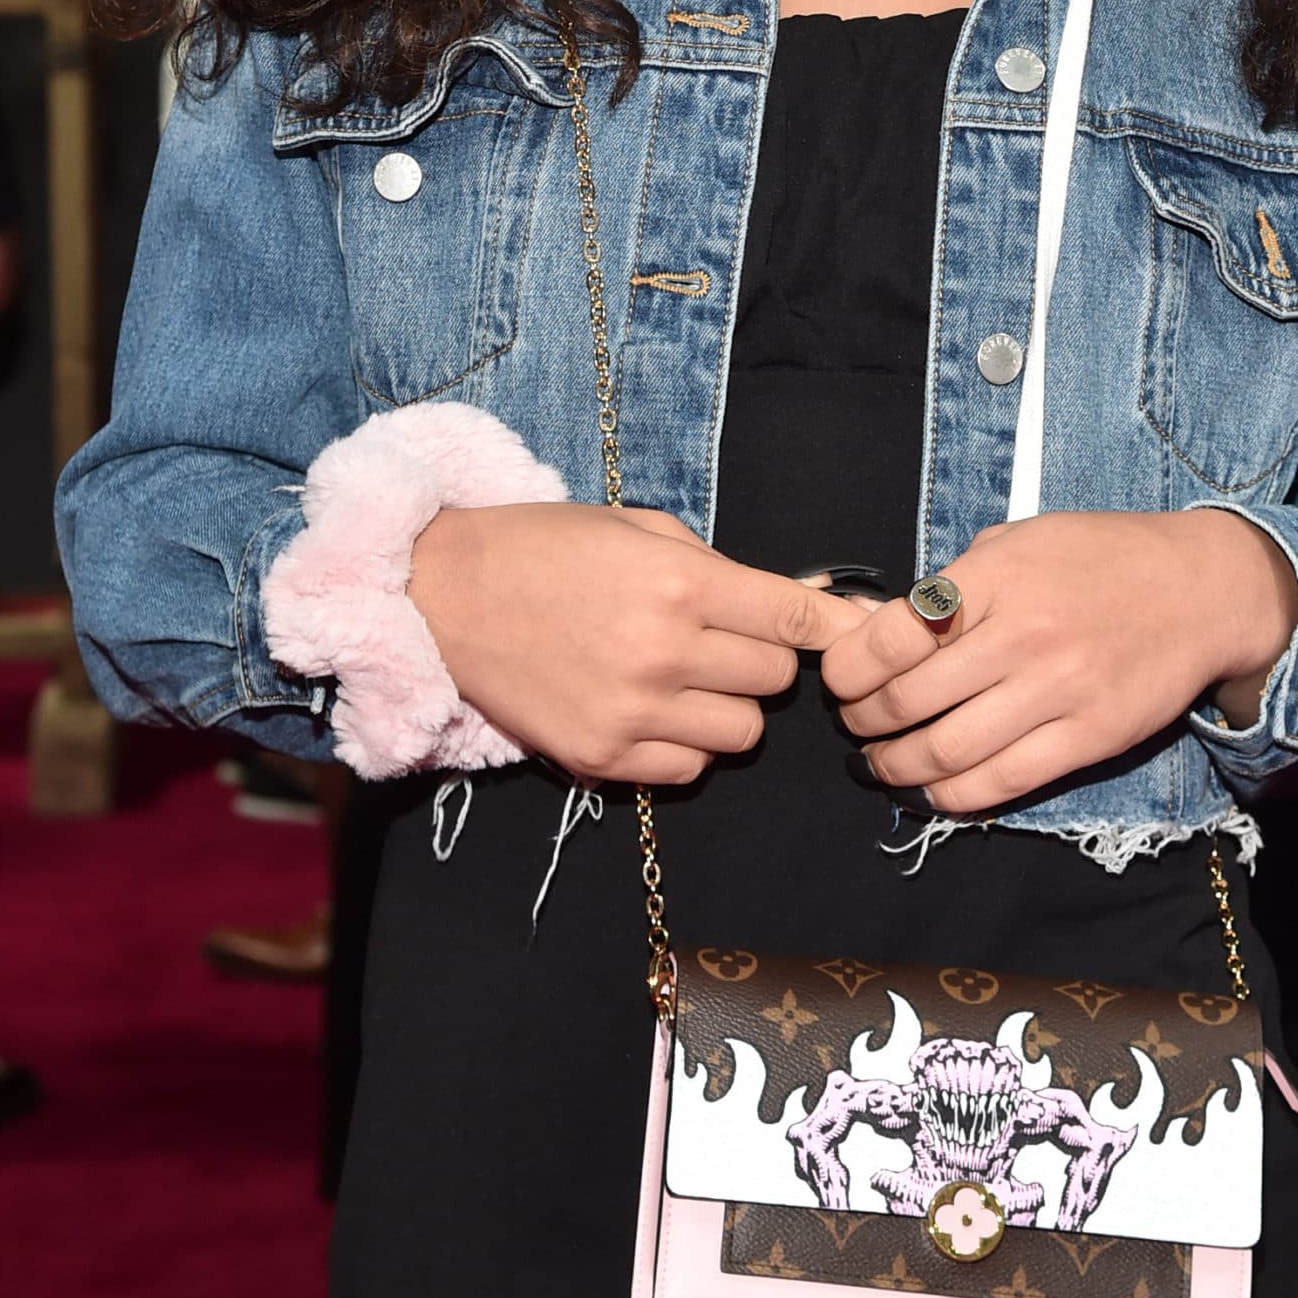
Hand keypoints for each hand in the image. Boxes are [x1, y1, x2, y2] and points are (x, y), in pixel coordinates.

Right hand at [408, 499, 869, 786]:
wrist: (446, 593)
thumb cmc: (546, 547)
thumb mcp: (640, 529)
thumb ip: (719, 568)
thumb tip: (800, 605)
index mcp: (681, 584)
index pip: (795, 620)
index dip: (830, 629)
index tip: (850, 636)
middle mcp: (666, 651)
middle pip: (775, 681)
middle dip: (761, 661)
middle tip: (723, 642)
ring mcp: (633, 711)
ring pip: (741, 734)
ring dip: (727, 708)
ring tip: (685, 681)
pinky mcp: (602, 757)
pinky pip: (689, 768)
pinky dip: (685, 745)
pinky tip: (653, 713)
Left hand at [822, 509, 1297, 817]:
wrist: (1201, 590)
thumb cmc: (1101, 558)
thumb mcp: (1020, 540)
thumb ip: (956, 581)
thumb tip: (881, 624)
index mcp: (995, 577)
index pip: (891, 634)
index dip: (847, 668)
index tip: (839, 680)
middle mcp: (1020, 636)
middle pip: (908, 700)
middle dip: (862, 722)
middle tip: (853, 726)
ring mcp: (1056, 692)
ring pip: (946, 751)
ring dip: (895, 767)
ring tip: (880, 764)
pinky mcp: (1088, 738)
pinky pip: (1000, 783)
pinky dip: (951, 797)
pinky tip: (930, 790)